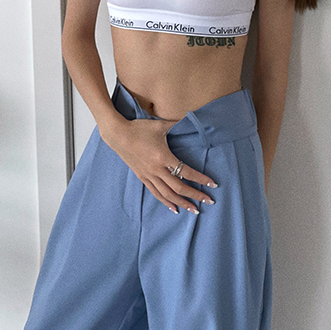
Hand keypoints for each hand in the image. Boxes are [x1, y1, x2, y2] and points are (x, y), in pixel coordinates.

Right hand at [102, 117, 216, 213]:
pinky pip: (156, 193)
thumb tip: (190, 119)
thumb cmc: (139, 128)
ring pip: (167, 194)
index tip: (212, 185)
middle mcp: (157, 169)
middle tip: (209, 201)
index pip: (186, 172)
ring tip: (194, 210)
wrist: (118, 135)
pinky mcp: (142, 177)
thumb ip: (176, 124)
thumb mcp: (160, 125)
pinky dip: (166, 202)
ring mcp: (148, 175)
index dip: (201, 179)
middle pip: (179, 187)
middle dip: (195, 195)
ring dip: (182, 203)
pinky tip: (174, 208)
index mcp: (163, 157)